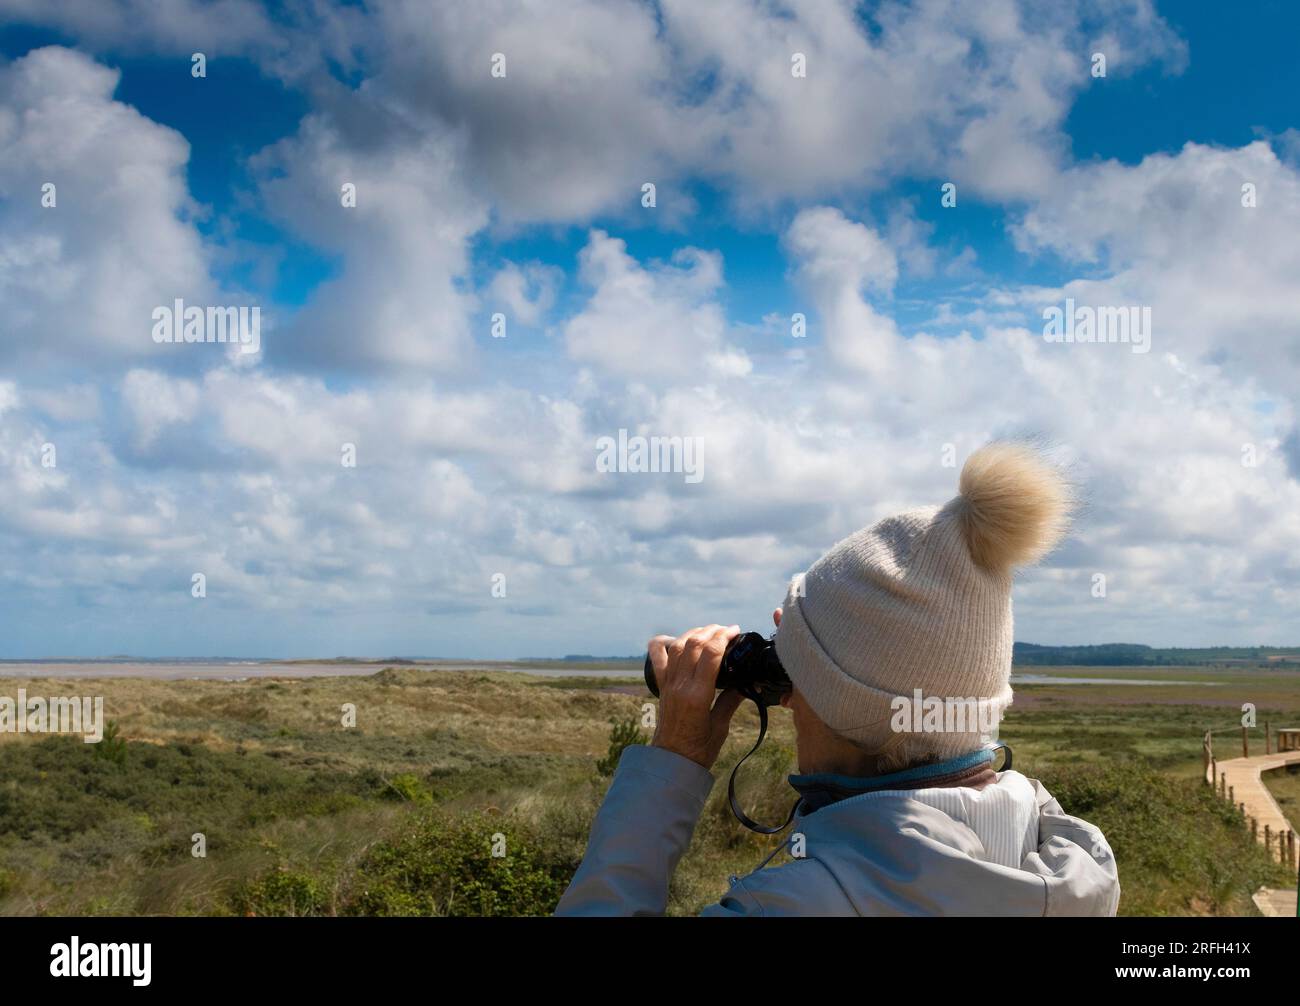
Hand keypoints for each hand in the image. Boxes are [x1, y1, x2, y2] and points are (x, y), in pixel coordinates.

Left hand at [646, 624, 745, 769]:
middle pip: (694, 644)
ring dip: (694, 633)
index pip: (711, 655)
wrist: (672, 762)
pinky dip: (664, 642)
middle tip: (727, 630)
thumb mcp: (721, 726)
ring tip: (710, 630)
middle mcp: (680, 686)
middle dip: (712, 631)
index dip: (724, 637)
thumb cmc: (699, 750)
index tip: (736, 631)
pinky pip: (657, 657)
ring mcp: (668, 684)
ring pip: (678, 646)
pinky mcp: (661, 686)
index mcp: (697, 696)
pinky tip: (675, 638)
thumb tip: (750, 683)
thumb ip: (732, 700)